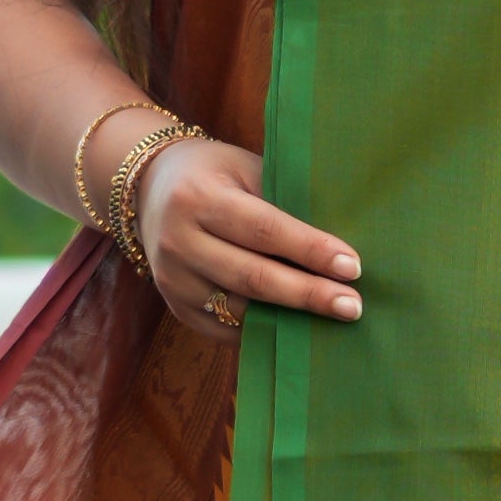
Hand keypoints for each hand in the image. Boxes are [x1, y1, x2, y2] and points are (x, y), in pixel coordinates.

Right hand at [136, 137, 361, 339]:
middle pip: (254, 278)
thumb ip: (283, 202)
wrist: (148, 187)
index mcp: (199, 198)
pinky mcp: (175, 306)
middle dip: (308, 294)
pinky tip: (296, 328)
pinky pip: (226, 329)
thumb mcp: (245, 169)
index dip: (310, 251)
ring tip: (332, 320)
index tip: (352, 267)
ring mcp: (172, 279)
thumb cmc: (214, 174)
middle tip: (352, 306)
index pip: (265, 230)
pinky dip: (264, 331)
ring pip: (240, 310)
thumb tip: (337, 246)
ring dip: (290, 319)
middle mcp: (179, 241)